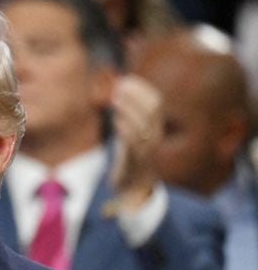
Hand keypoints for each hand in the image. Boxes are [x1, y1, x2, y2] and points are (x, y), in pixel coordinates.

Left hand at [108, 74, 163, 208]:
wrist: (133, 190)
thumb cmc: (130, 159)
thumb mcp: (130, 135)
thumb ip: (127, 116)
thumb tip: (118, 92)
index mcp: (156, 130)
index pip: (156, 104)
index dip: (143, 90)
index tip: (127, 79)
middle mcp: (155, 139)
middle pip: (152, 112)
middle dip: (136, 96)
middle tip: (118, 86)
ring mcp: (147, 152)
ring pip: (143, 125)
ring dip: (128, 109)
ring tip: (114, 100)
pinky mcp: (136, 163)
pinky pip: (134, 143)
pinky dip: (126, 129)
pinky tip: (117, 120)